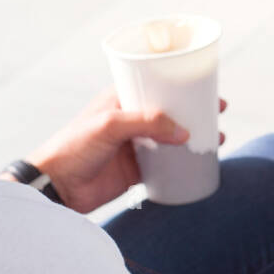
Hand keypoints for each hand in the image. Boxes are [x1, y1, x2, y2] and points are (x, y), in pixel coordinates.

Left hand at [23, 87, 226, 213]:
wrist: (55, 188)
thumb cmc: (72, 147)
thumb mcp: (109, 124)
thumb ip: (147, 123)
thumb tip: (184, 132)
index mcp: (121, 100)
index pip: (157, 86)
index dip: (182, 85)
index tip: (206, 87)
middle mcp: (130, 121)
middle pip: (170, 111)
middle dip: (195, 110)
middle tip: (218, 110)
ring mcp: (134, 146)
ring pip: (172, 138)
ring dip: (194, 137)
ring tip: (217, 139)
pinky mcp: (136, 170)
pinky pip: (167, 165)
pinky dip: (184, 163)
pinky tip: (200, 164)